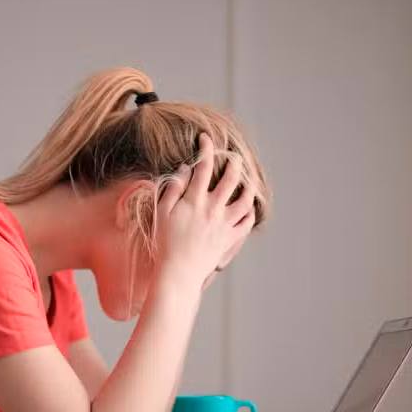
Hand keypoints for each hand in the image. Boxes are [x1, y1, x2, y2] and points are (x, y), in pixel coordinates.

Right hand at [154, 133, 254, 289]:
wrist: (178, 273)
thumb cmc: (165, 243)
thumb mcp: (161, 213)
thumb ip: (173, 189)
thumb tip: (186, 170)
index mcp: (195, 200)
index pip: (203, 166)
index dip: (206, 148)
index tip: (206, 138)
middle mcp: (213, 209)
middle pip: (231, 178)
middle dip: (234, 162)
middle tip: (233, 155)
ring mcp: (224, 224)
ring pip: (245, 199)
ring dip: (248, 185)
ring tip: (247, 178)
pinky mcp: (230, 238)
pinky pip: (247, 222)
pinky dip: (250, 211)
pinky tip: (248, 206)